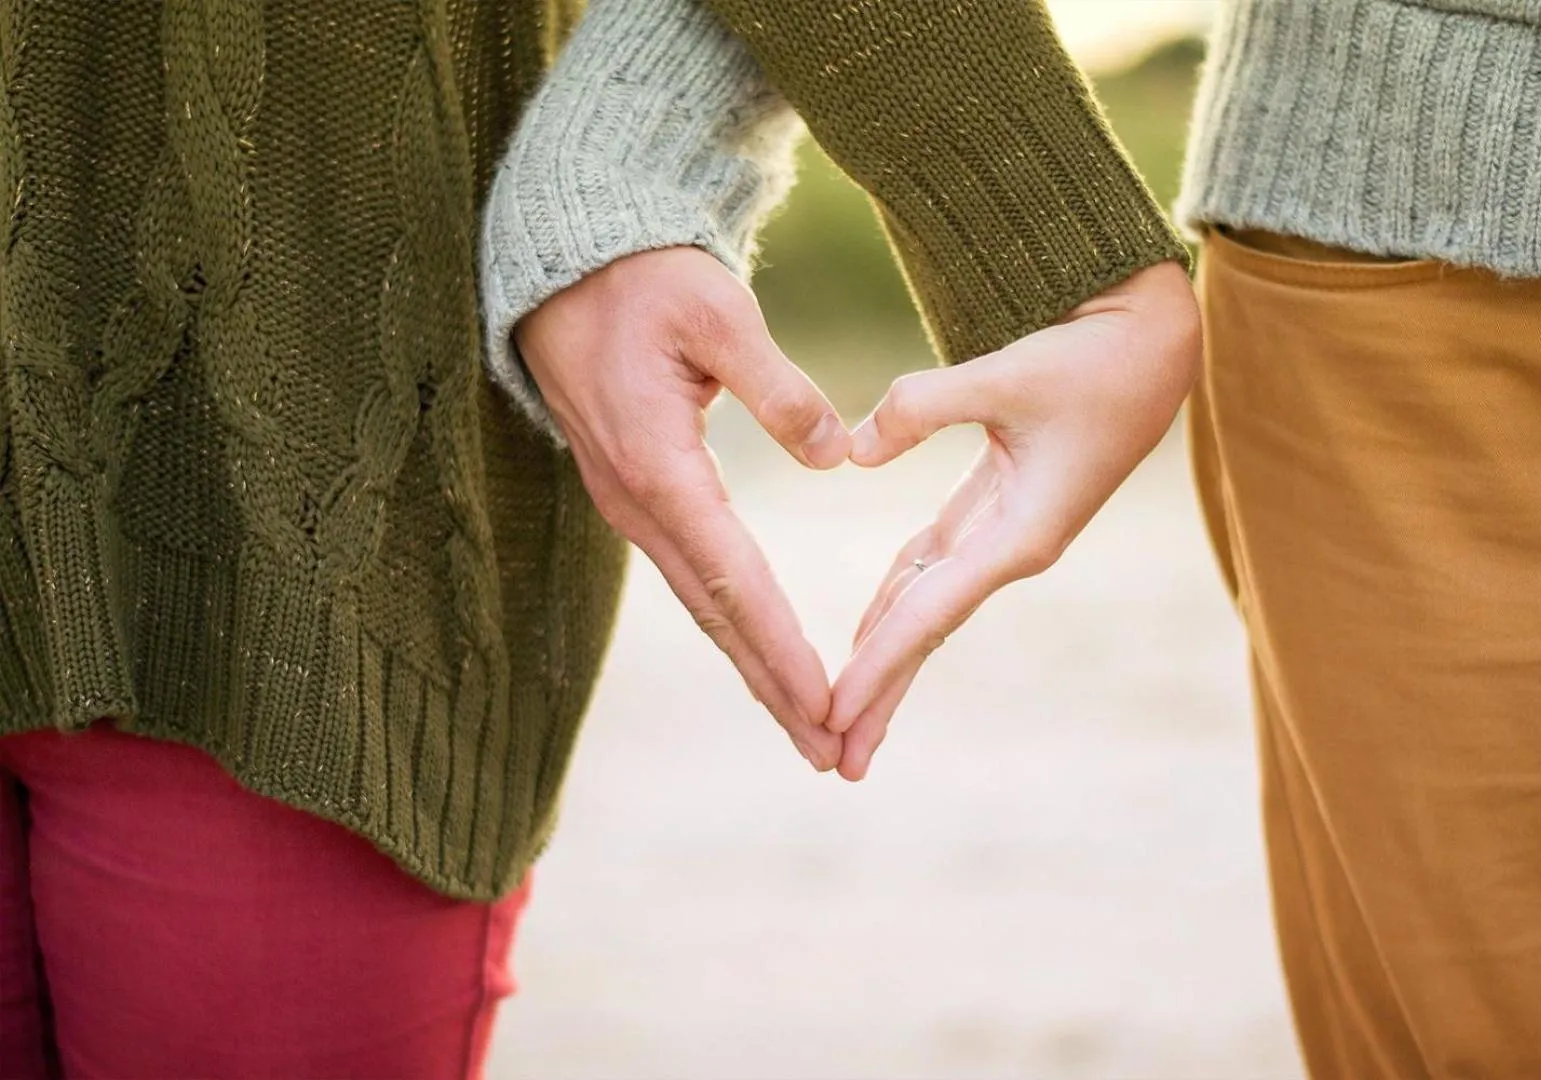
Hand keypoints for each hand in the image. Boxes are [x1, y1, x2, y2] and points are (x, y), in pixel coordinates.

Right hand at [514, 247, 850, 769]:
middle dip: (773, 687)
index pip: (733, 577)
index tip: (826, 703)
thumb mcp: (716, 312)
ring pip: (702, 603)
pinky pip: (691, 574)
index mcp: (659, 465)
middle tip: (829, 751)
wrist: (564, 266)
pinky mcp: (636, 493)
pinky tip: (762, 653)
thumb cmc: (642, 280)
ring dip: (754, 666)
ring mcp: (630, 503)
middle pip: (716, 614)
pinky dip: (733, 623)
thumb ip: (778, 387)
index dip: (781, 646)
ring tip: (807, 724)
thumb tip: (836, 456)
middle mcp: (638, 502)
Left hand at [830, 261, 1200, 779]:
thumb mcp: (1008, 374)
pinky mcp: (998, 507)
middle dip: (881, 695)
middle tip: (834, 759)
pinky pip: (934, 568)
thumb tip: (851, 453)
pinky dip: (897, 601)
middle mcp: (1012, 549)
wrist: (1154, 344)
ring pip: (927, 607)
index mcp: (1021, 536)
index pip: (929, 615)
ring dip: (885, 658)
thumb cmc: (1093, 360)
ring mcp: (1005, 533)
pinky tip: (867, 631)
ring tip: (842, 715)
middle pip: (926, 633)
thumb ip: (922, 408)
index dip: (877, 666)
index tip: (832, 715)